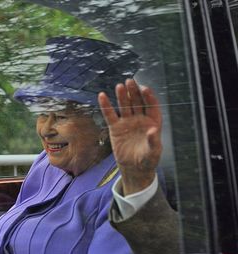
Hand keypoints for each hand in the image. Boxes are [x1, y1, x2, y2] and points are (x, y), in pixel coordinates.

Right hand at [98, 79, 161, 194]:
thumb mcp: (153, 152)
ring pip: (124, 106)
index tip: (145, 89)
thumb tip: (153, 130)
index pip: (152, 106)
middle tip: (130, 82)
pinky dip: (106, 106)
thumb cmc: (147, 160)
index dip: (149, 97)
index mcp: (153, 122)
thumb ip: (154, 141)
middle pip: (137, 102)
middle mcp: (140, 119)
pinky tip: (102, 96)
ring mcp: (127, 122)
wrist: (134, 168)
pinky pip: (110, 115)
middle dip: (134, 92)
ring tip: (119, 86)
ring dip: (122, 96)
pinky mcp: (115, 128)